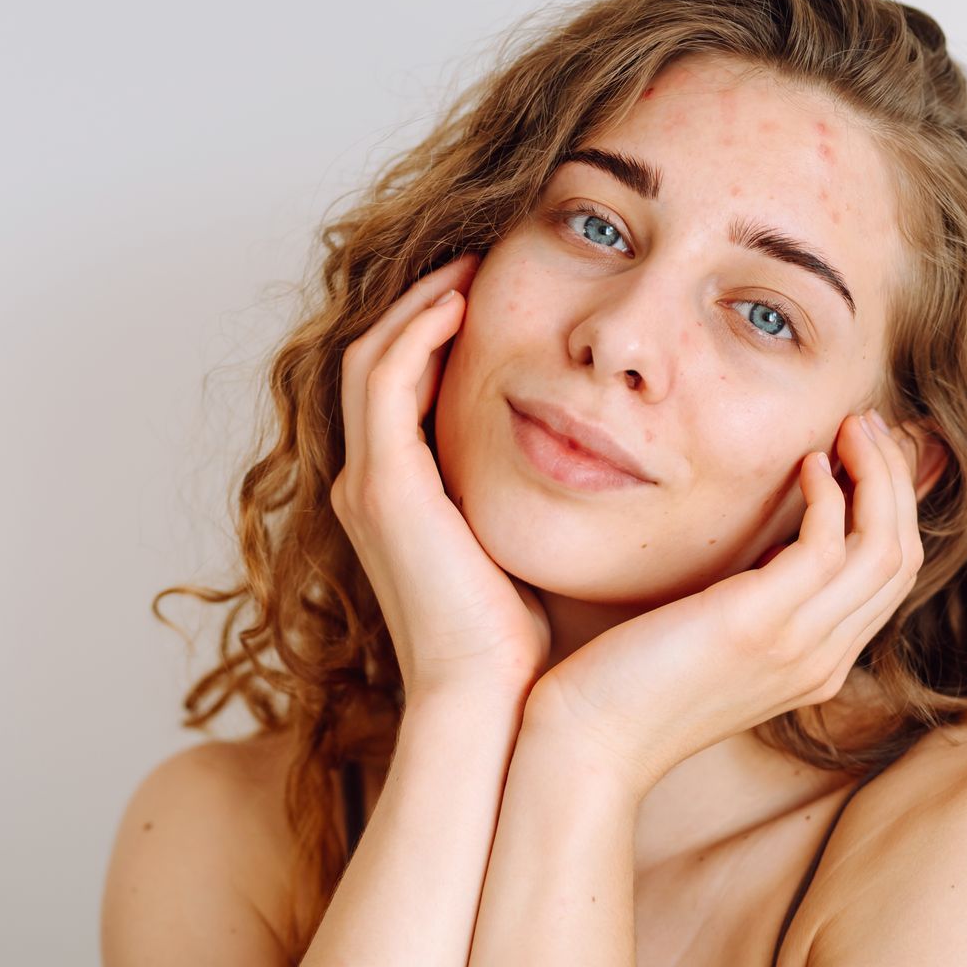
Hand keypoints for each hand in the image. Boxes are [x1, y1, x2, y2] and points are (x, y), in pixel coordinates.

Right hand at [330, 250, 551, 699]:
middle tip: (474, 262)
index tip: (485, 297)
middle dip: (420, 305)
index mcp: (396, 503)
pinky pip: (386, 382)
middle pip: (375, 363)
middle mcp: (368, 488)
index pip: (397, 392)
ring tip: (470, 267)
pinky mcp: (387, 488)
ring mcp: (369, 487)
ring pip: (372, 359)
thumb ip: (533, 503)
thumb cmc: (522, 648)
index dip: (431, 336)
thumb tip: (597, 467)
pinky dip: (417, 334)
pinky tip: (461, 305)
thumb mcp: (526, 552)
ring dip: (418, 304)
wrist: (490, 703)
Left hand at [522, 407, 923, 796]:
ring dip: (876, 474)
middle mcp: (822, 660)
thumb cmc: (630, 691)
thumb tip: (770, 547)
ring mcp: (798, 646)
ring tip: (852, 427)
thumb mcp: (715, 643)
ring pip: (884, 547)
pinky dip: (830, 494)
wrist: (589, 744)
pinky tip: (806, 464)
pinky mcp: (759, 624)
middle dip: (896, 479)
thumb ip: (757, 604)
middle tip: (869, 423)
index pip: (891, 579)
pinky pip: (829, 545)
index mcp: (818, 666)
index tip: (866, 452)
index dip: (892, 506)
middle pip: (902, 557)